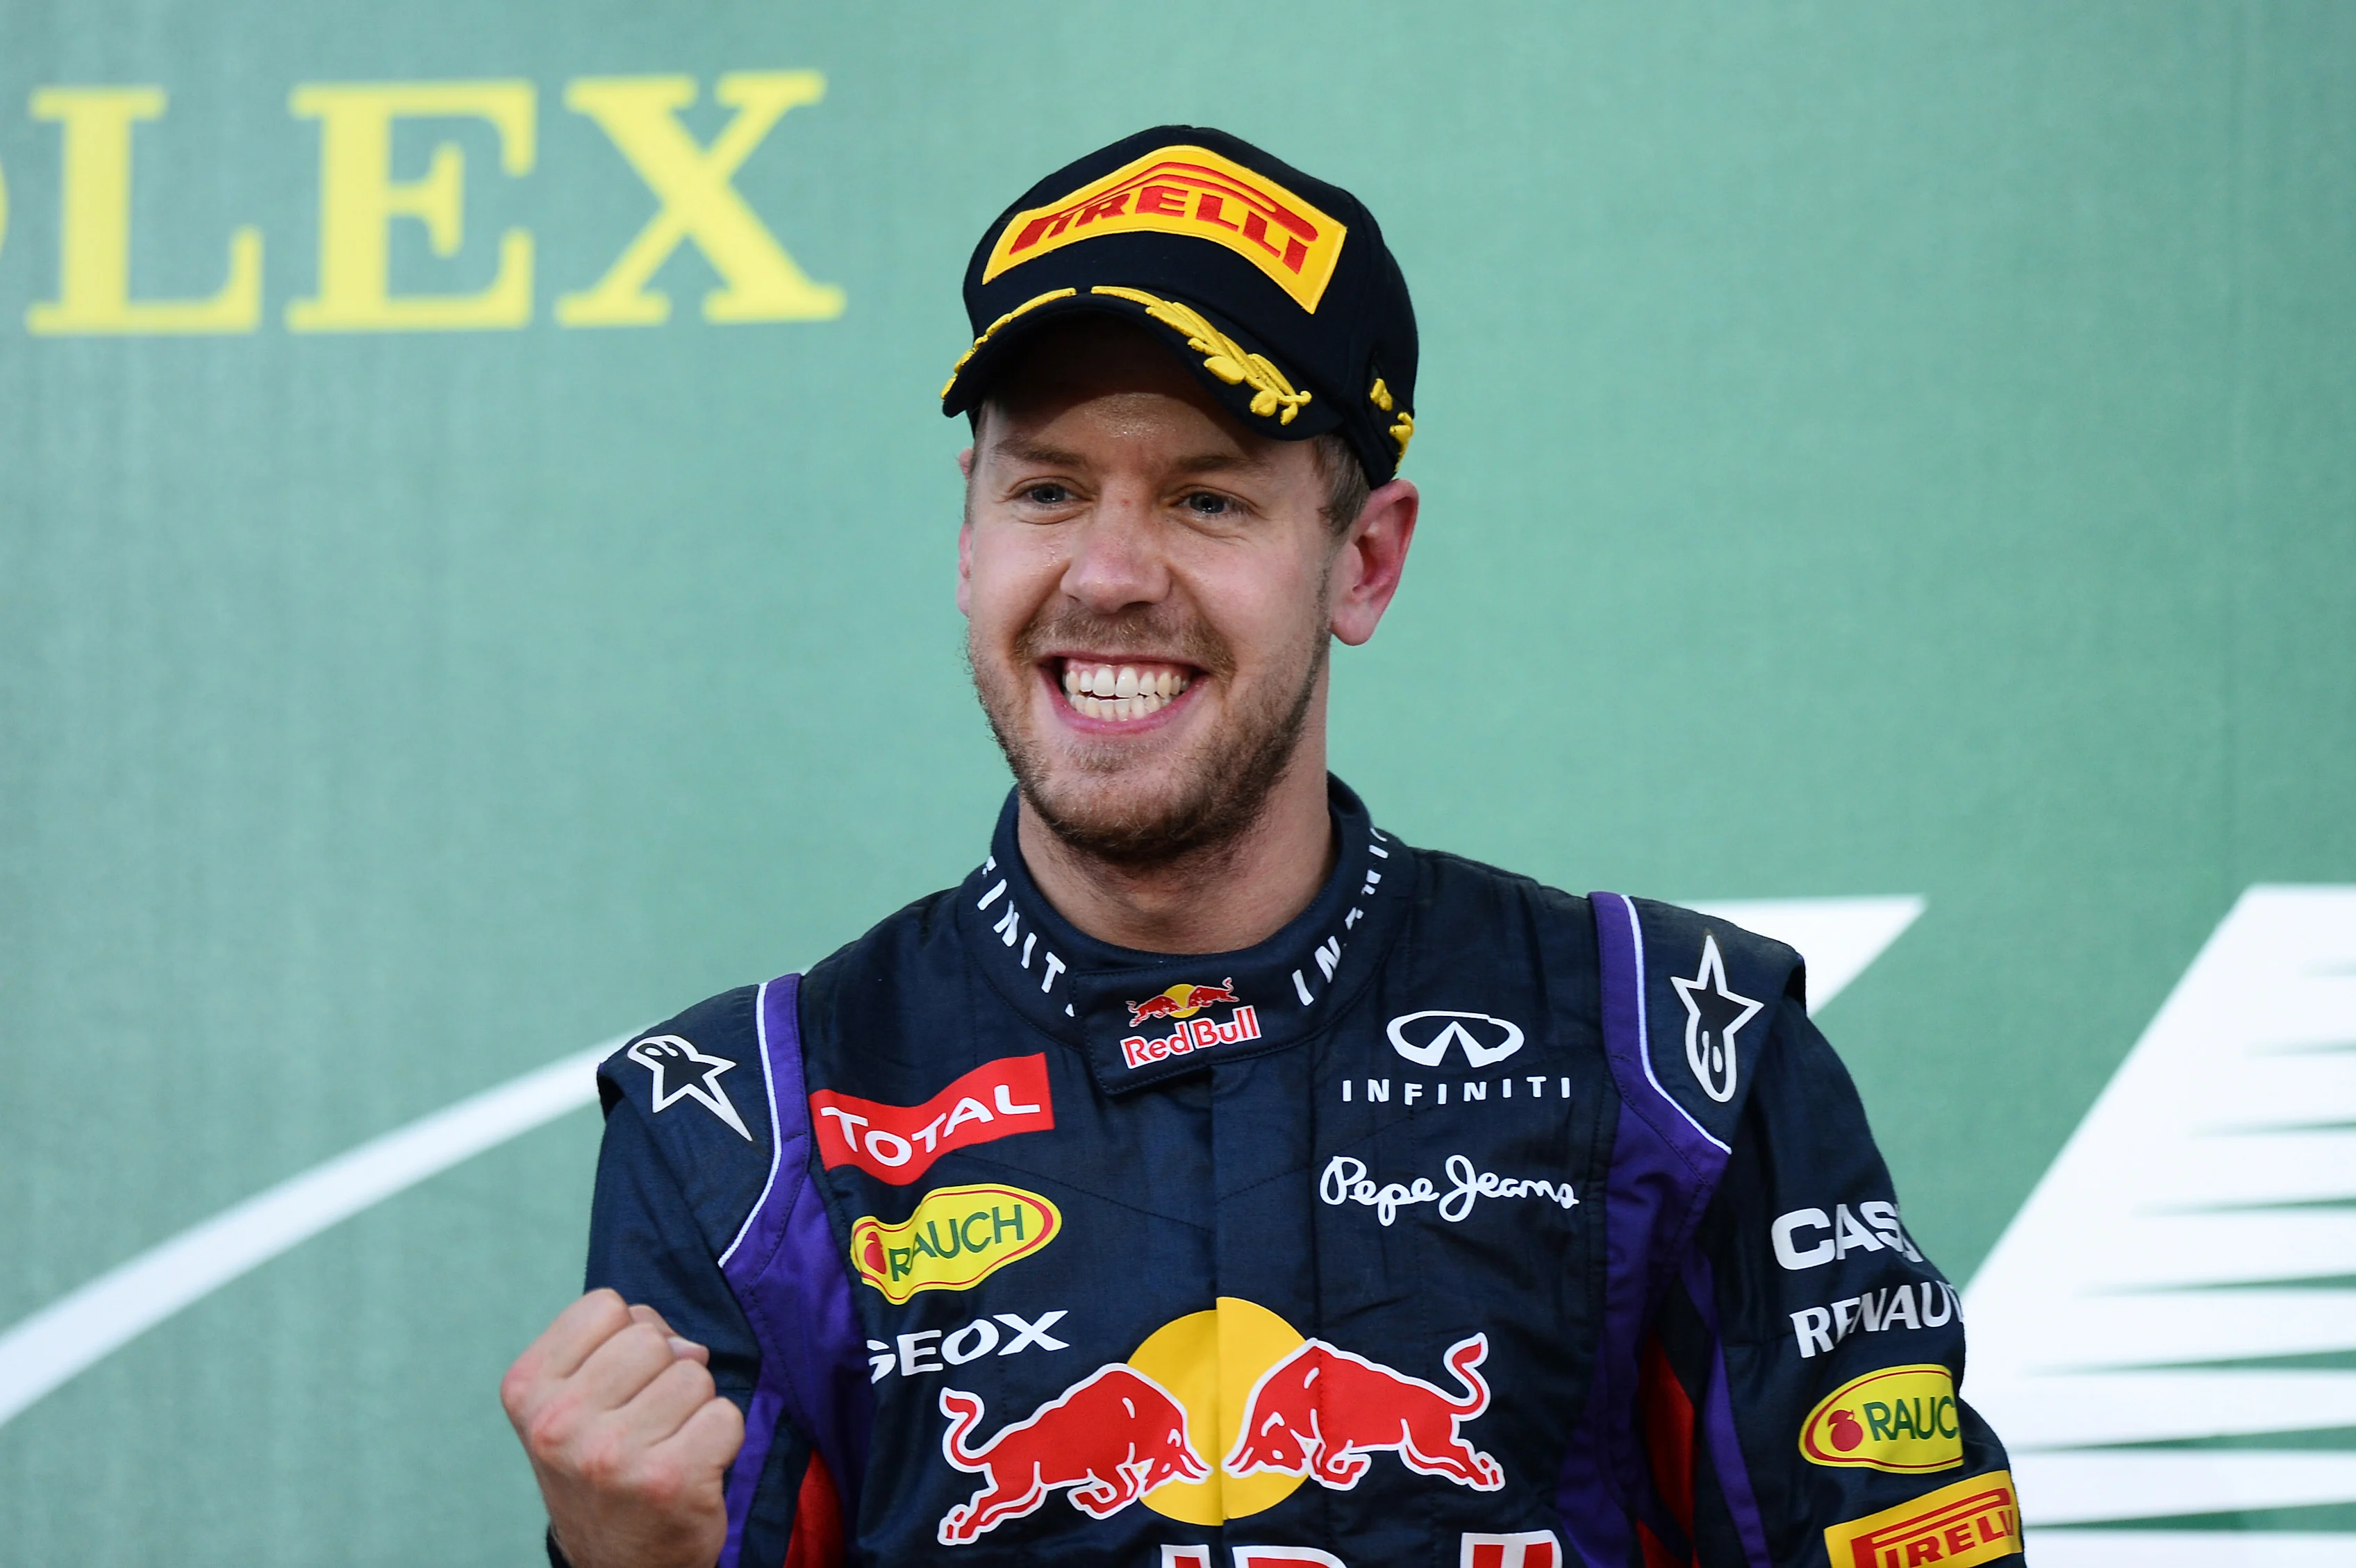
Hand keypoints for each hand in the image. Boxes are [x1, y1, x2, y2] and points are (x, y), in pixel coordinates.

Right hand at [501, 1289, 745, 1567]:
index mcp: (527, 1389)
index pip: (606, 1305)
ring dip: (694, 1405)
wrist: (614, 1562)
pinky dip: (723, 1437)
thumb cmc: (601, 1463)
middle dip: (664, 1370)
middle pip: (651, 1338)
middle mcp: (559, 1423)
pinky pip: (726, 1415)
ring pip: (693, 1374)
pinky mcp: (668, 1481)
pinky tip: (694, 1466)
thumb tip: (687, 1345)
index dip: (627, 1335)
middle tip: (647, 1420)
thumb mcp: (577, 1399)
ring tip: (667, 1444)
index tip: (618, 1383)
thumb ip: (618, 1345)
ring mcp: (611, 1455)